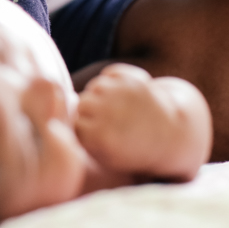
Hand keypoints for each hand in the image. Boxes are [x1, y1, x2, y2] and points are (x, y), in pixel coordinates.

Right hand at [75, 64, 210, 179]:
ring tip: (122, 111)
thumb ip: (79, 135)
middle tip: (112, 124)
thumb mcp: (105, 155)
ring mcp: (123, 94)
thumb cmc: (135, 151)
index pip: (73, 124)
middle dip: (91, 111)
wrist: (176, 137)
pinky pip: (112, 73)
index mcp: (101, 138)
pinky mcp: (136, 80)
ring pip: (97, 86)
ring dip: (104, 94)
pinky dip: (117, 80)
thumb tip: (52, 114)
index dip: (82, 129)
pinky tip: (129, 97)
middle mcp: (110, 114)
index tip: (99, 138)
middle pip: (82, 103)